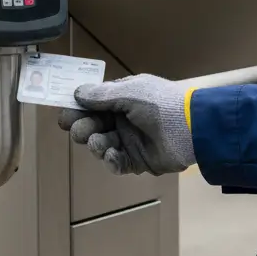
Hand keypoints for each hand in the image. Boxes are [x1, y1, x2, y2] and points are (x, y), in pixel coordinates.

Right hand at [58, 74, 196, 175]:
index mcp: (121, 100)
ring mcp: (130, 141)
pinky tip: (112, 155)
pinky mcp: (137, 161)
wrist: (192, 128)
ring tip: (99, 143)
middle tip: (80, 131)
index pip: (91, 105)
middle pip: (92, 126)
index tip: (64, 116)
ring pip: (101, 145)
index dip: (76, 110)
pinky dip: (111, 160)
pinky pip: (117, 163)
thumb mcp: (131, 92)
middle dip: (82, 128)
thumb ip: (102, 95)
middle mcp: (123, 120)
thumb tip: (77, 93)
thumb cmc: (162, 104)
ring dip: (96, 144)